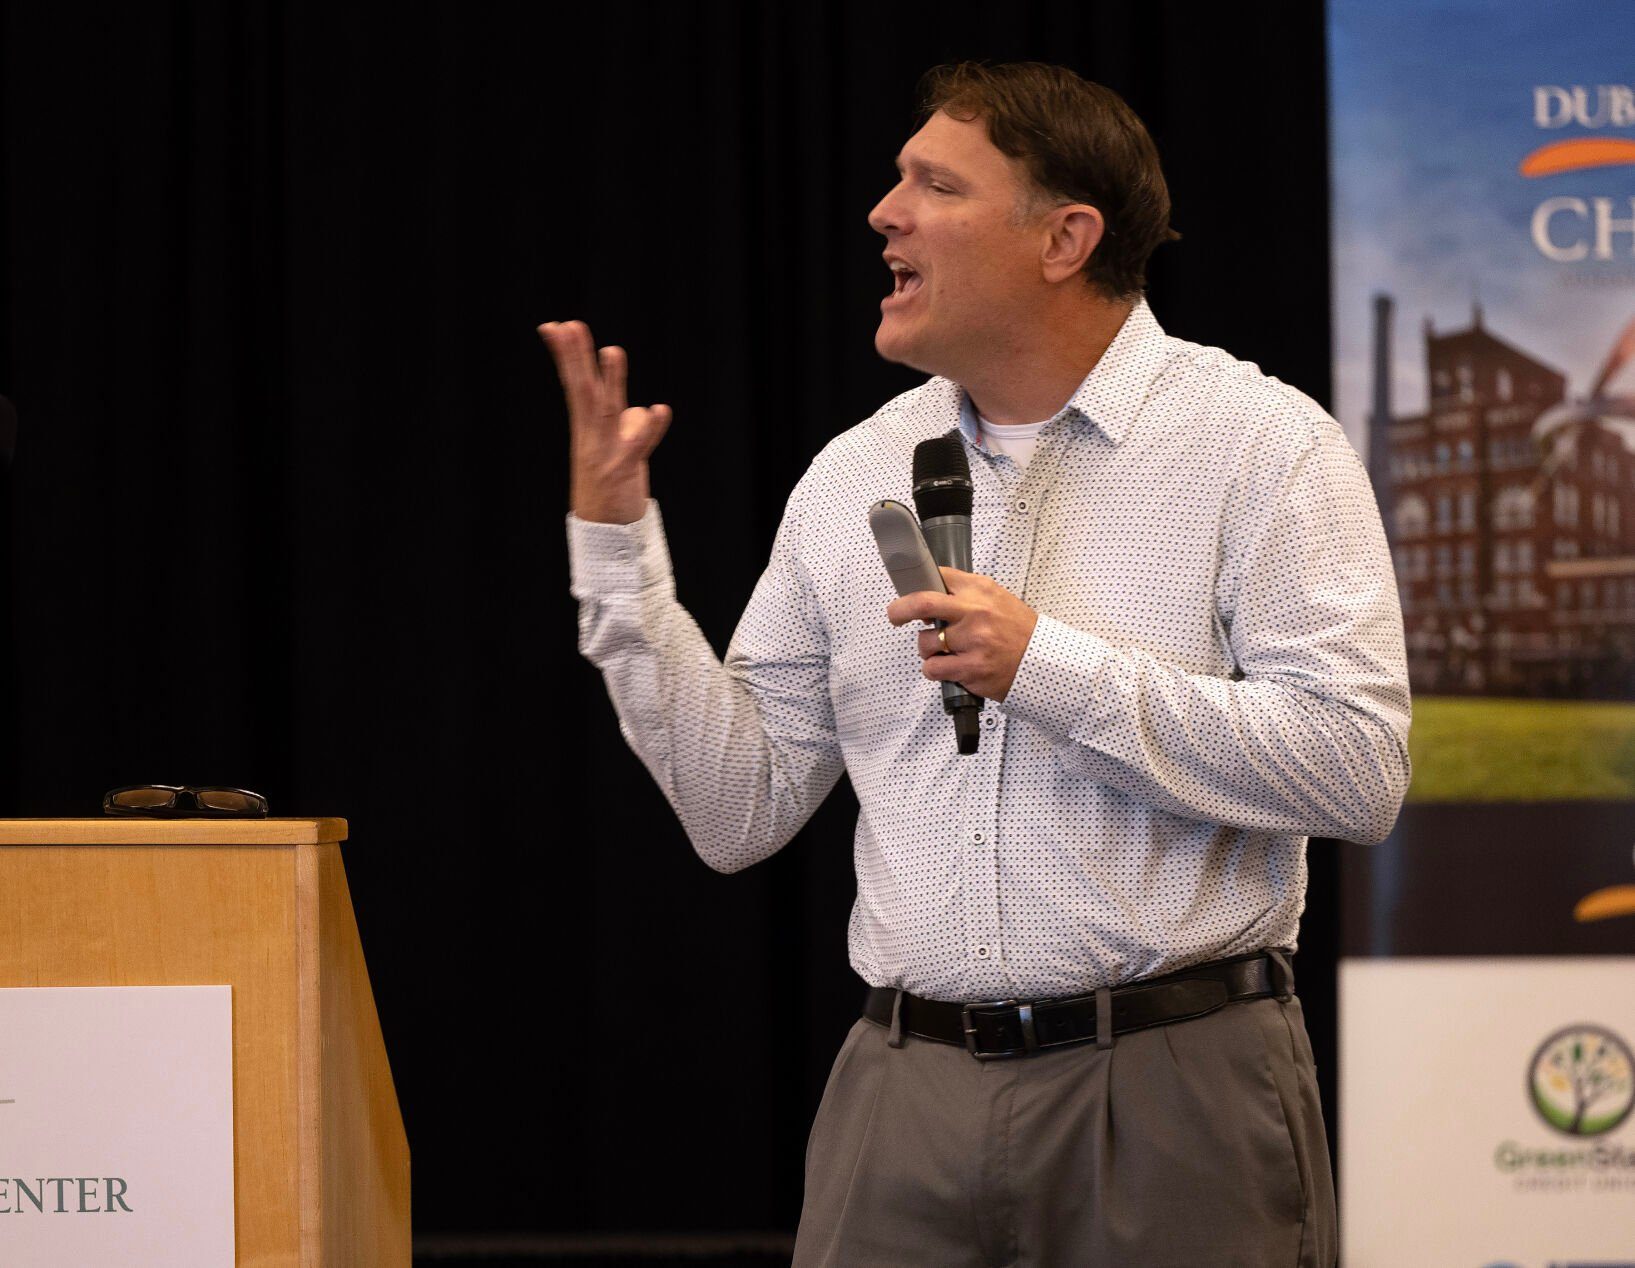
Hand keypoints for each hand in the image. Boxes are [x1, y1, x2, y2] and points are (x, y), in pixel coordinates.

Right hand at [539, 319, 671, 524]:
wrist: (605, 539)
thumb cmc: (610, 493)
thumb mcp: (616, 453)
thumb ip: (628, 427)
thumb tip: (640, 409)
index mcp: (587, 431)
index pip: (574, 386)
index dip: (566, 356)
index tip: (554, 326)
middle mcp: (592, 438)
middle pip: (583, 391)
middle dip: (576, 357)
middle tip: (570, 326)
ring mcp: (607, 453)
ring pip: (608, 411)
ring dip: (611, 381)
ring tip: (612, 350)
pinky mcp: (625, 470)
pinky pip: (638, 446)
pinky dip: (649, 428)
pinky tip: (659, 409)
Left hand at [886, 568, 1038, 700]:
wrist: (1042, 660)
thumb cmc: (1018, 631)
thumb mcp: (996, 600)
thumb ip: (965, 595)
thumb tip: (929, 598)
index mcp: (981, 590)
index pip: (939, 576)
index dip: (919, 584)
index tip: (910, 593)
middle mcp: (975, 612)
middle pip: (922, 602)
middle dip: (900, 609)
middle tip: (895, 615)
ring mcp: (972, 640)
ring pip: (925, 641)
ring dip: (927, 648)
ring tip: (945, 650)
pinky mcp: (970, 668)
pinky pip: (933, 668)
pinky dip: (933, 669)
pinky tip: (947, 667)